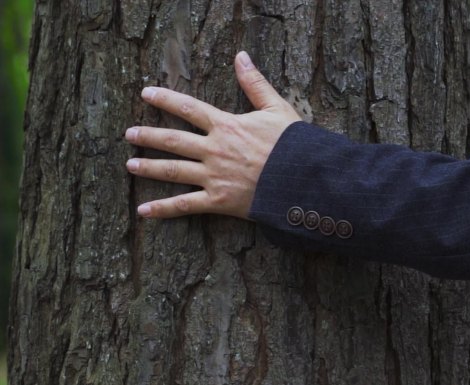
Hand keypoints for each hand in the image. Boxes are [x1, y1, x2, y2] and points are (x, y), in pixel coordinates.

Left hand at [125, 51, 300, 218]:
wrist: (302, 178)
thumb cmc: (292, 144)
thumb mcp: (276, 108)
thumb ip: (255, 83)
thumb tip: (241, 56)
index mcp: (226, 126)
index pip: (188, 108)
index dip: (165, 99)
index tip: (146, 94)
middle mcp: (214, 150)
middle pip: (173, 140)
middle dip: (148, 136)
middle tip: (129, 134)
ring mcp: (213, 176)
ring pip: (173, 171)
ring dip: (149, 167)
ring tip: (130, 165)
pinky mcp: (218, 200)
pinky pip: (186, 205)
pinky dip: (164, 209)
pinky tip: (144, 211)